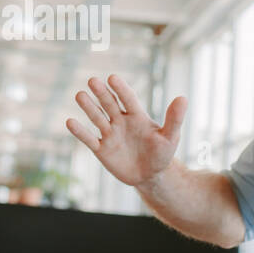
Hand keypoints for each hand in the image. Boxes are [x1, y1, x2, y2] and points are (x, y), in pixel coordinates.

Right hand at [66, 74, 186, 188]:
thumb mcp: (170, 137)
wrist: (150, 175)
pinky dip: (80, 132)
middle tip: (92, 80)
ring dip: (88, 107)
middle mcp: (121, 121)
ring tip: (79, 95)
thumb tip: (183, 98)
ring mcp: (110, 134)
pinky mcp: (102, 149)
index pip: (128, 99)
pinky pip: (89, 139)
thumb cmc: (162, 153)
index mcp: (137, 116)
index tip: (112, 77)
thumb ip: (174, 118)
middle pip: (109, 104)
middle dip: (101, 93)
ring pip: (97, 118)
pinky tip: (70, 122)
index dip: (121, 89)